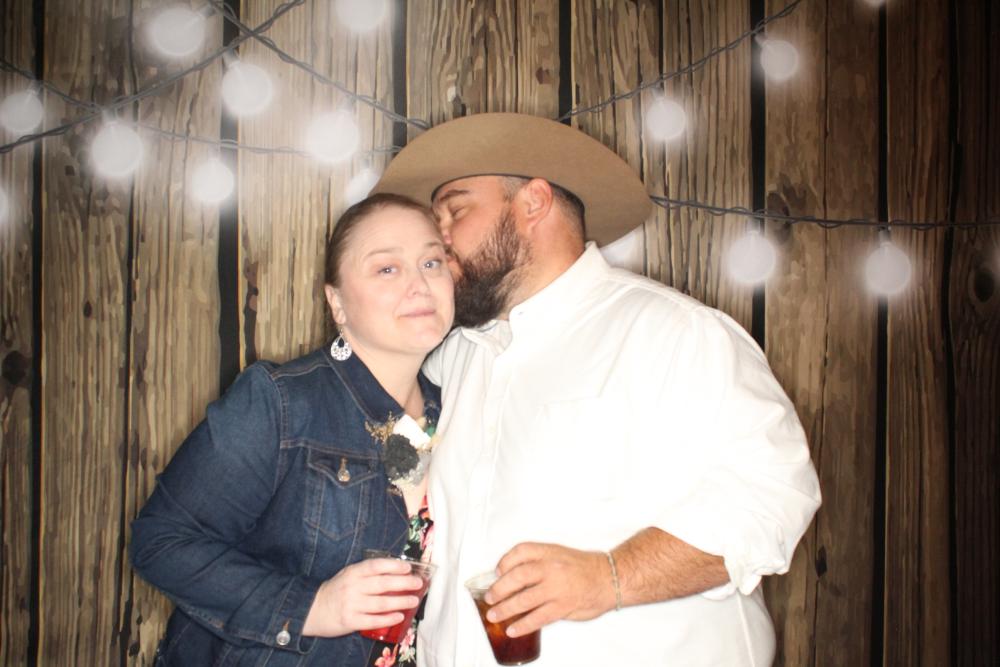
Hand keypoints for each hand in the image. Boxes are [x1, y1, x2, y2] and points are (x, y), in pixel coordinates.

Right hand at [302, 558, 421, 637]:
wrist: (312, 609)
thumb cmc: (337, 590)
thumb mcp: (349, 575)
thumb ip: (368, 573)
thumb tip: (397, 571)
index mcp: (353, 572)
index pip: (376, 566)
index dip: (393, 566)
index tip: (408, 567)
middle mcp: (353, 587)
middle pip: (382, 584)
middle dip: (403, 583)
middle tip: (418, 583)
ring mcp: (351, 604)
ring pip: (381, 603)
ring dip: (400, 602)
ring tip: (414, 600)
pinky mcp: (350, 621)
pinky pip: (373, 620)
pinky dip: (388, 619)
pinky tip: (399, 617)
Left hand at [484, 543, 615, 636]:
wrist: (610, 577)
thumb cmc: (584, 567)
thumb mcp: (559, 555)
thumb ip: (539, 563)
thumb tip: (513, 577)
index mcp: (549, 552)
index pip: (521, 551)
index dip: (505, 561)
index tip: (497, 571)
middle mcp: (551, 567)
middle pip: (518, 576)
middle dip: (500, 588)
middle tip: (490, 597)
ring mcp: (557, 588)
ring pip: (525, 599)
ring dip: (506, 609)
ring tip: (494, 615)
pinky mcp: (563, 606)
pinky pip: (538, 617)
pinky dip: (523, 625)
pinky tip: (513, 629)